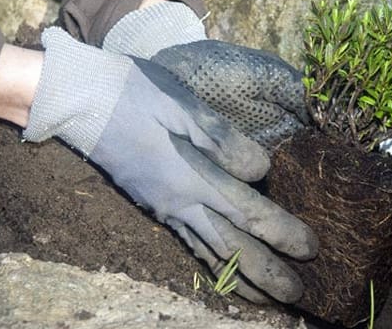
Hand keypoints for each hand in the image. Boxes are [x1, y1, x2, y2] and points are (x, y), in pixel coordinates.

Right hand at [25, 28, 317, 302]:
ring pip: (208, 252)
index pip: (247, 213)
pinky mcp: (154, 206)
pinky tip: (221, 270)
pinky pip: (188, 244)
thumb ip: (223, 140)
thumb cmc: (134, 93)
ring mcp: (164, 209)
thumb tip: (261, 171)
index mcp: (190, 175)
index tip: (311, 249)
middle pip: (230, 247)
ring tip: (266, 298)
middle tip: (298, 295)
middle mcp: (179, 202)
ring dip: (240, 278)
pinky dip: (210, 264)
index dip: (281, 233)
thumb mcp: (182, 104)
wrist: (81, 101)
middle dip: (266, 272)